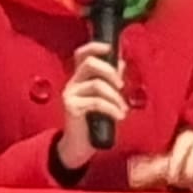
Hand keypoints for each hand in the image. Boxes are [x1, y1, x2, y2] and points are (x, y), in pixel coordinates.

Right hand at [57, 43, 128, 169]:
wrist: (80, 146)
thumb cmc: (94, 121)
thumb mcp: (105, 98)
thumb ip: (111, 81)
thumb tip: (122, 63)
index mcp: (80, 77)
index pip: (82, 54)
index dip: (96, 47)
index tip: (111, 48)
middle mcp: (73, 83)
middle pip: (89, 63)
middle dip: (110, 71)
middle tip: (121, 85)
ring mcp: (70, 94)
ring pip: (96, 84)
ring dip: (115, 97)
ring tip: (122, 110)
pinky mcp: (71, 107)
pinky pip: (96, 102)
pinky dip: (112, 108)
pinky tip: (119, 116)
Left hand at [128, 131, 192, 192]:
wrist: (189, 177)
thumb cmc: (170, 169)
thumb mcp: (156, 167)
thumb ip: (145, 167)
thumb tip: (132, 169)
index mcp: (187, 137)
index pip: (186, 143)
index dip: (177, 161)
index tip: (171, 176)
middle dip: (187, 172)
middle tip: (179, 182)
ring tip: (188, 184)